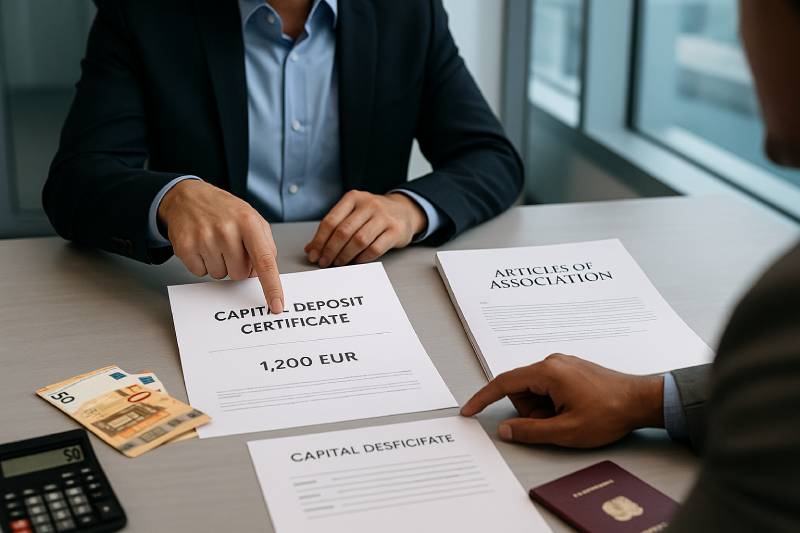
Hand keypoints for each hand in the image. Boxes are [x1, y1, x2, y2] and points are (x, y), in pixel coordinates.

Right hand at [158, 180, 283, 312]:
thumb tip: (265, 275)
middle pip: (240, 274)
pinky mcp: (185, 246)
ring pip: (221, 275)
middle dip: (238, 265)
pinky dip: (203, 263)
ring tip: (215, 243)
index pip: (265, 261)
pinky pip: (201, 273)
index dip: (272, 286)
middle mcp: (227, 230)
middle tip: (230, 246)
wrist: (188, 197)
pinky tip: (201, 246)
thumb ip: (265, 246)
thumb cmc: (225, 211)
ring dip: (220, 264)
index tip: (277, 305)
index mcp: (249, 223)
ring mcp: (204, 238)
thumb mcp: (252, 219)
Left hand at [304, 190, 425, 267]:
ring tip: (338, 263)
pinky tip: (356, 261)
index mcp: (353, 198)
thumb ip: (333, 228)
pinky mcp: (395, 231)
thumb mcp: (352, 214)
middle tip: (324, 262)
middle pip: (343, 231)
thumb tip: (310, 248)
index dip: (319, 240)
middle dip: (330, 250)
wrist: (404, 211)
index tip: (313, 254)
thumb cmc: (374, 215)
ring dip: (345, 256)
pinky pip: (375, 248)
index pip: (330, 221)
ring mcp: (384, 217)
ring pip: (359, 240)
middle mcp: (369, 205)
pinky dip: (362, 258)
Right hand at [460, 354, 663, 447]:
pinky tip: (574, 410)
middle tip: (555, 424)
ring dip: (543, 409)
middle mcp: (552, 362)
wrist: (641, 400)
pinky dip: (552, 403)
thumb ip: (530, 431)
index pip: (503, 383)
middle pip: (520, 389)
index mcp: (547, 372)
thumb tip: (506, 430)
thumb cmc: (609, 413)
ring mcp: (563, 364)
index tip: (469, 410)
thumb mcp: (566, 430)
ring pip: (535, 390)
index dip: (483, 398)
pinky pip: (548, 387)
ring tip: (569, 417)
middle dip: (530, 411)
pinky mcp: (571, 369)